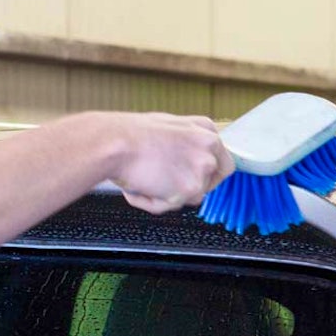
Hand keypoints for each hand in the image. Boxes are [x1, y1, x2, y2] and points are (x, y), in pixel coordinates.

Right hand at [109, 113, 233, 213]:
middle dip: (191, 187)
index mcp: (204, 129)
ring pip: (191, 196)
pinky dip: (152, 202)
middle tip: (165, 185)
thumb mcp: (165, 129)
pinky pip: (171, 206)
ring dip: (167, 195)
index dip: (205, 173)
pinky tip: (139, 186)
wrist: (114, 143)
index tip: (189, 177)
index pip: (220, 159)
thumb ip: (183, 145)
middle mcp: (209, 146)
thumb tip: (178, 163)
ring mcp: (202, 168)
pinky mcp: (190, 188)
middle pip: (213, 180)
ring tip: (143, 180)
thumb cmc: (128, 135)